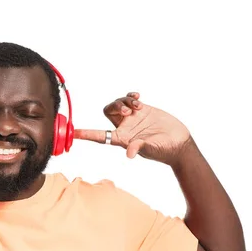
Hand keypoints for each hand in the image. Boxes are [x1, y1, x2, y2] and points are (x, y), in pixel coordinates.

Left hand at [74, 92, 191, 165]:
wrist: (178, 143)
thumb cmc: (164, 151)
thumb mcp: (151, 149)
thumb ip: (139, 148)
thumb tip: (129, 154)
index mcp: (122, 139)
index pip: (100, 136)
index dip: (86, 134)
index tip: (73, 133)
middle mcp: (125, 127)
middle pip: (108, 111)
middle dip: (115, 106)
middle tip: (129, 111)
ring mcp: (133, 118)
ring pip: (119, 103)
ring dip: (126, 100)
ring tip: (138, 106)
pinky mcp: (143, 110)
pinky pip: (130, 99)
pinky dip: (131, 96)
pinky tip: (138, 98)